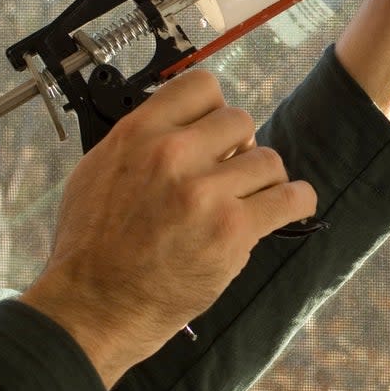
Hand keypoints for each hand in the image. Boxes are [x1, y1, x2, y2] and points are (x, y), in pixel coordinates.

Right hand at [22, 70, 316, 387]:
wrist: (94, 304)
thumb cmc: (90, 244)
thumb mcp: (99, 170)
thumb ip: (143, 140)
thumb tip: (183, 125)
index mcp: (139, 133)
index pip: (202, 86)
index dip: (213, 109)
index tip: (214, 133)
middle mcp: (173, 155)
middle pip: (240, 121)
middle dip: (239, 147)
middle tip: (229, 175)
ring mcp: (205, 193)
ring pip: (269, 160)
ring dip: (264, 180)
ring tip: (249, 200)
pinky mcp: (232, 230)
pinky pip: (290, 198)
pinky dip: (298, 200)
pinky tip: (293, 205)